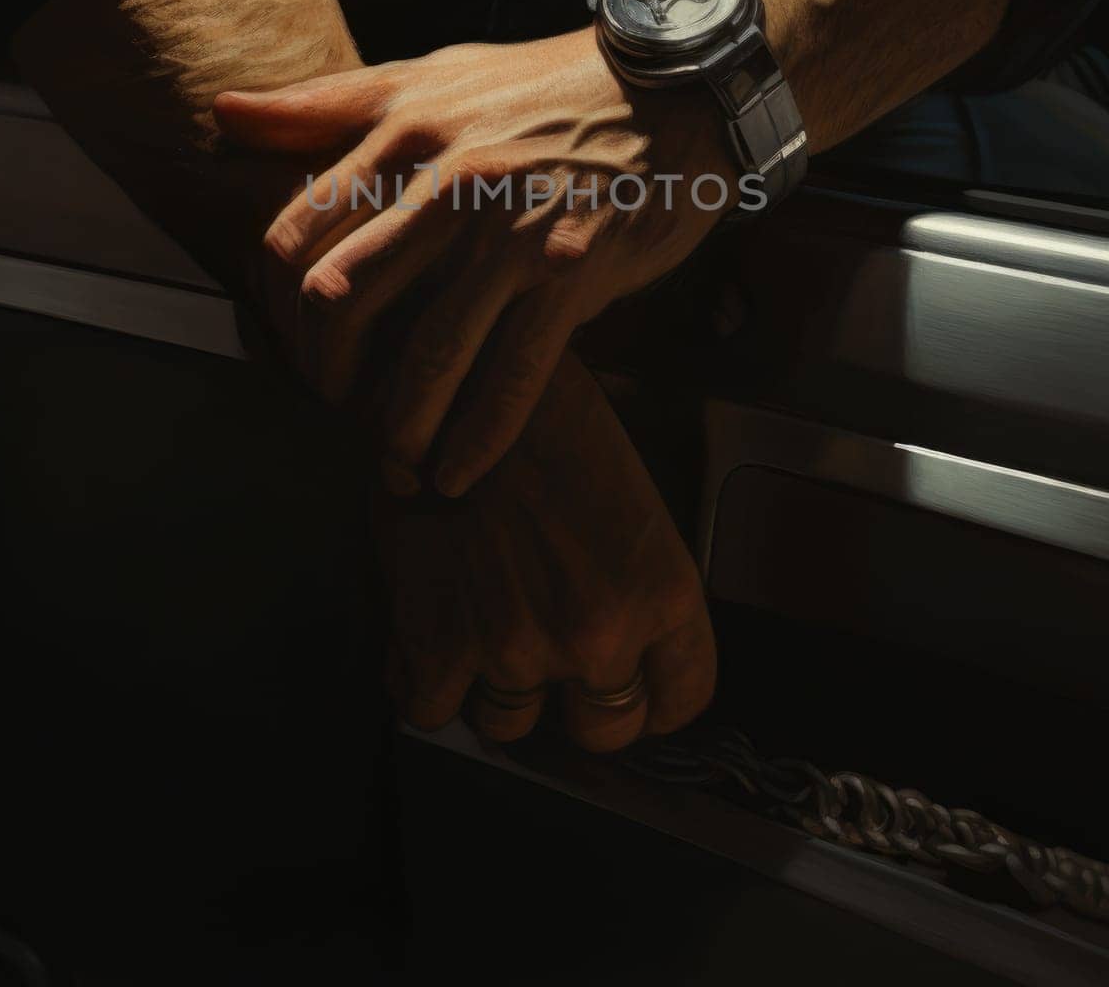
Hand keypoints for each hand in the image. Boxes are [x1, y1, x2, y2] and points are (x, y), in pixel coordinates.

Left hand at [213, 28, 736, 492]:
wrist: (670, 86)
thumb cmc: (541, 86)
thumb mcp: (430, 76)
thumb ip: (325, 105)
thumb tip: (221, 113)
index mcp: (403, 132)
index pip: (299, 233)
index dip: (277, 303)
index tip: (290, 342)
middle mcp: (447, 183)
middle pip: (344, 300)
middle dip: (326, 372)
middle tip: (334, 408)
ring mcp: (511, 232)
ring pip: (427, 351)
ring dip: (401, 423)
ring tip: (393, 460)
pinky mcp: (571, 273)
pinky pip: (513, 373)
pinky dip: (480, 435)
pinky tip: (459, 471)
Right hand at [376, 353, 715, 751]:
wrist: (460, 377)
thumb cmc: (550, 418)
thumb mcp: (629, 494)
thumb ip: (633, 580)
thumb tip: (626, 641)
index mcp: (661, 590)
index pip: (684, 696)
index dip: (657, 700)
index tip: (637, 691)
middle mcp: (598, 634)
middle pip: (602, 731)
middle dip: (578, 707)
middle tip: (552, 664)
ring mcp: (515, 647)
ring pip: (511, 725)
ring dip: (497, 689)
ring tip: (482, 631)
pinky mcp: (437, 643)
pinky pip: (430, 709)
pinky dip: (424, 683)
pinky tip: (426, 638)